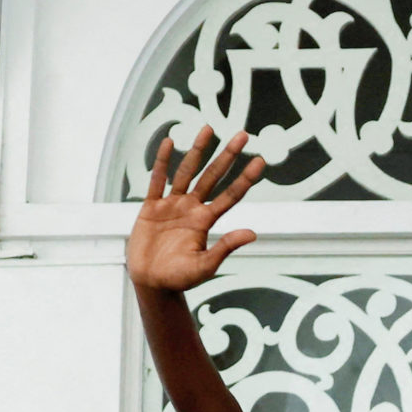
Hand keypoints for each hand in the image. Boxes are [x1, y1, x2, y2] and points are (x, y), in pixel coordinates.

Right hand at [126, 129, 266, 292]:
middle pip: (212, 176)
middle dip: (227, 155)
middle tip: (243, 135)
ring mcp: (172, 204)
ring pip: (187, 171)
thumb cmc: (179, 278)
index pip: (230, 195)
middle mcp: (192, 208)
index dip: (245, 179)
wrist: (151, 283)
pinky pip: (157, 180)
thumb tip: (252, 233)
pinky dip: (162, 162)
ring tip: (209, 128)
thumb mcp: (205, 266)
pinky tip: (170, 142)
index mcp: (206, 221)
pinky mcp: (151, 207)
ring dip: (198, 150)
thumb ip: (226, 247)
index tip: (260, 161)